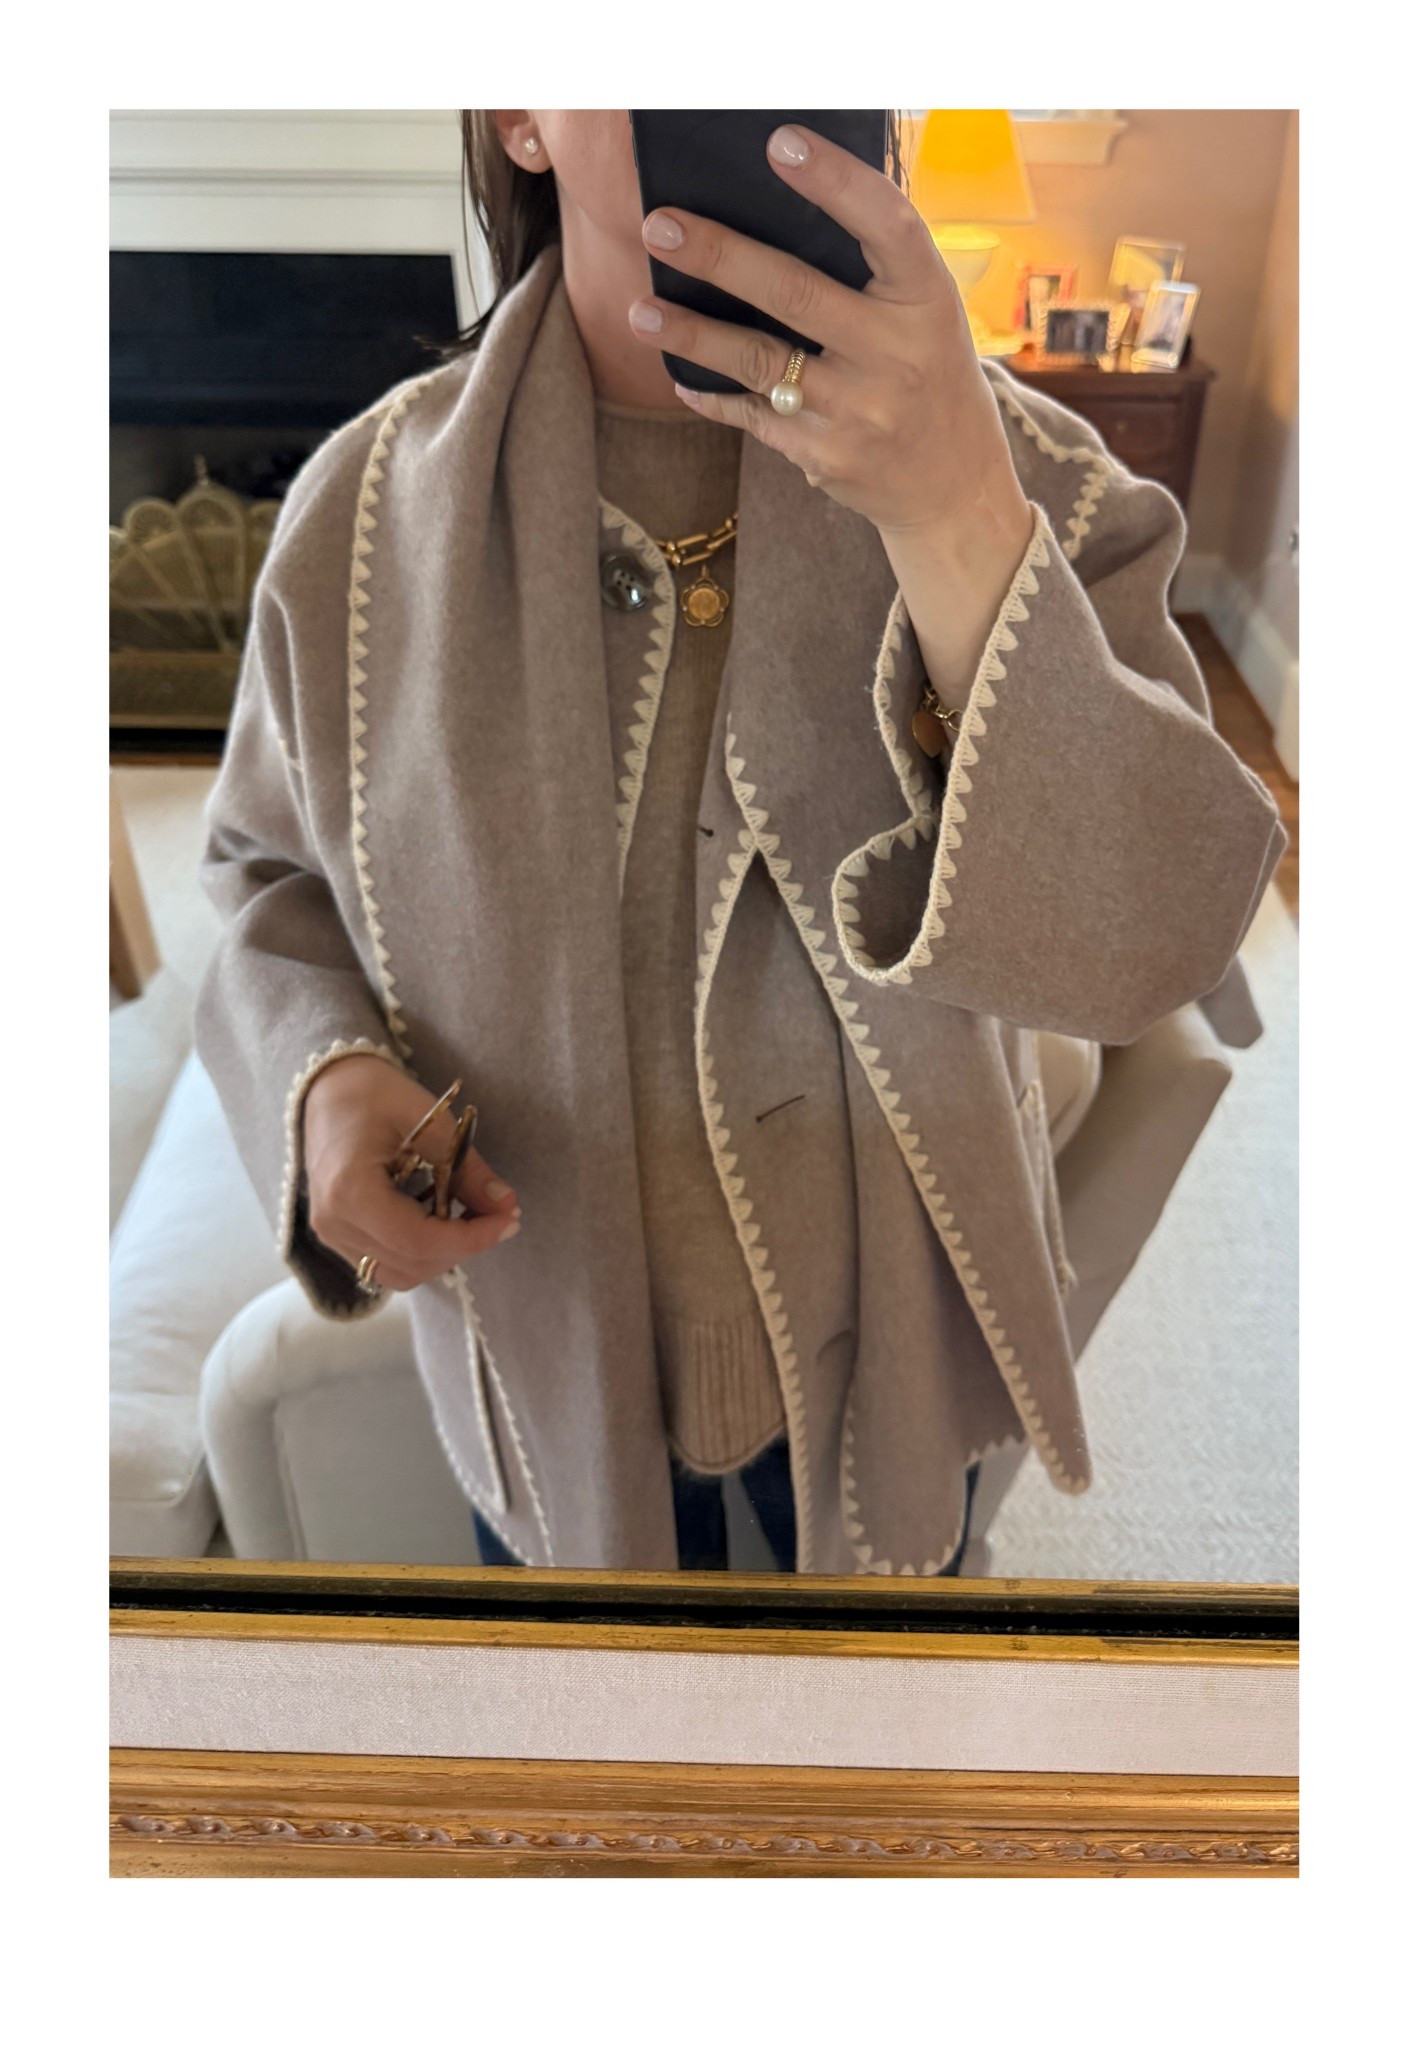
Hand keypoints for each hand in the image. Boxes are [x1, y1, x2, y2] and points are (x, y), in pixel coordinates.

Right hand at [302, 1055, 520, 1292]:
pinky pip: (385, 1265)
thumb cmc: (376, 1095)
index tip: (509, 1220)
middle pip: (411, 1263)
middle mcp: (333, 1223)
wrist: (330, 1089)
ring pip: (400, 1274)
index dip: (470, 1239)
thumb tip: (506, 1206)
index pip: (417, 1240)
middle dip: (463, 1246)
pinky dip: (421, 1253)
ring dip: (443, 1255)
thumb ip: (467, 1169)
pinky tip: (442, 1222)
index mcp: (350, 1190)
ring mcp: (331, 1234)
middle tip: (499, 1216)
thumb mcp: (430, 1121)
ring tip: (472, 1219)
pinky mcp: (336, 1237)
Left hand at [626, 121, 1028, 545]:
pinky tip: (680, 377)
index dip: (836, 182)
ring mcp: (858, 410)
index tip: (779, 144)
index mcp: (927, 299)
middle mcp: (895, 354)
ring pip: (758, 363)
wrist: (952, 480)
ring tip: (641, 311)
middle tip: (658, 227)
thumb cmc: (926, 370)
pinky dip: (713, 395)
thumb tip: (773, 209)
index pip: (886, 225)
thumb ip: (871, 270)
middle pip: (795, 293)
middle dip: (720, 257)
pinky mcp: (825, 456)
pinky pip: (753, 417)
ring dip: (692, 334)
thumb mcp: (924, 313)